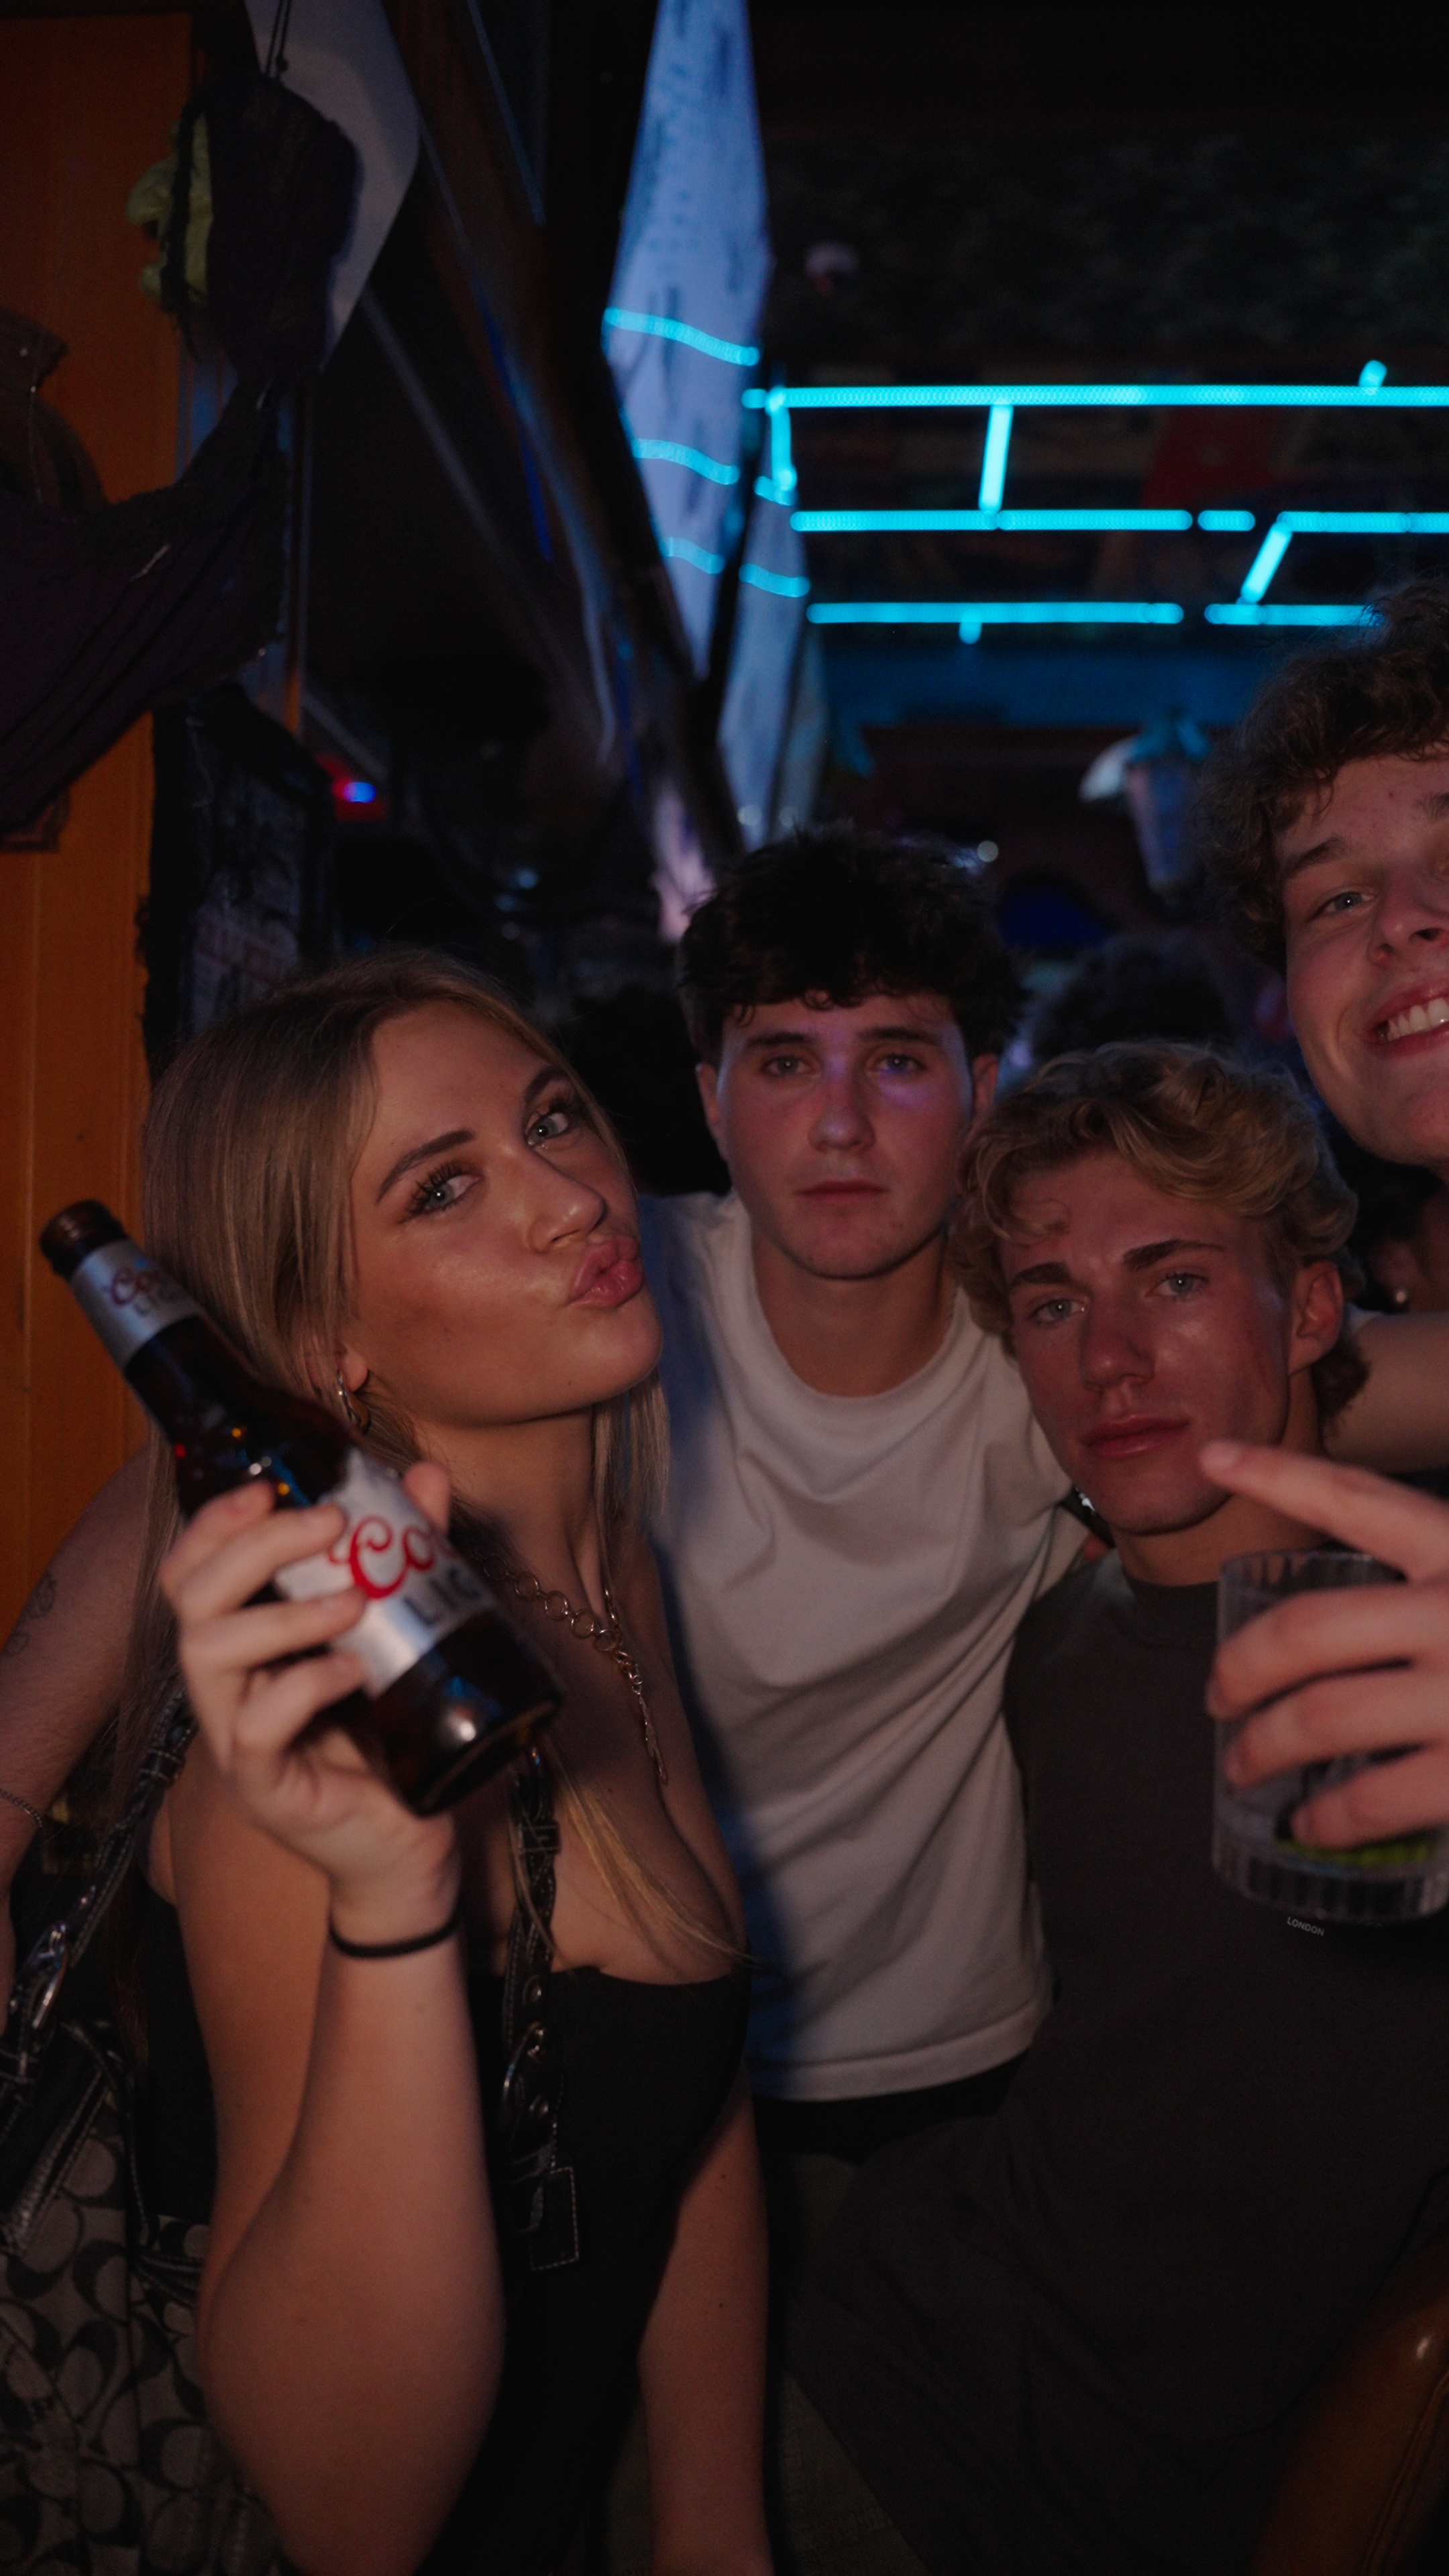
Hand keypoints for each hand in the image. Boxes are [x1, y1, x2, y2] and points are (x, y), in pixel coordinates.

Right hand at [161, 1467, 457, 1937]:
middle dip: (253, 1546)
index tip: (269, 1485)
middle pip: (190, 1599)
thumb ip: (408, 1555)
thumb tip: (427, 1476)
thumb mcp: (403, 1632)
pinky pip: (257, 1728)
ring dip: (280, 1613)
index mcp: (245, 1645)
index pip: (191, 1571)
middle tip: (327, 1524)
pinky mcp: (264, 1789)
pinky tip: (354, 1673)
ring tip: (351, 1603)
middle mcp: (225, 1688)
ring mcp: (235, 1741)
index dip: (214, 1522)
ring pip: (205, 1655)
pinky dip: (304, 1685)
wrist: (408, 1843)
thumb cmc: (392, 1734)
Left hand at [1201, 1441, 1448, 1844]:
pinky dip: (1329, 1815)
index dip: (1275, 1472)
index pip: (1352, 1497)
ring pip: (1322, 1716)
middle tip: (1218, 1693)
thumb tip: (1370, 1607)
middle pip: (1304, 1628)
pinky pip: (1376, 1796)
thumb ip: (1440, 1572)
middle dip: (1240, 1664)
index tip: (1214, 1456)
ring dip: (1263, 1744)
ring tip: (1244, 1763)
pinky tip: (1312, 1824)